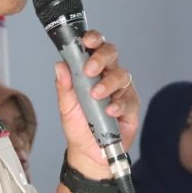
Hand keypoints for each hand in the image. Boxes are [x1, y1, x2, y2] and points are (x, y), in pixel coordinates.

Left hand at [54, 31, 139, 176]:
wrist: (88, 153)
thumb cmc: (79, 126)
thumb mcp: (66, 107)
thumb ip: (64, 87)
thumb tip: (60, 66)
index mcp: (92, 71)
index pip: (95, 47)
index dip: (93, 39)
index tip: (86, 40)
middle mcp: (109, 76)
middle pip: (111, 54)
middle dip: (100, 57)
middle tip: (89, 69)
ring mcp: (122, 91)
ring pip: (122, 75)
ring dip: (108, 83)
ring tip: (96, 95)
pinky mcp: (131, 107)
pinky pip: (129, 100)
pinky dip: (118, 104)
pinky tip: (110, 111)